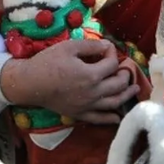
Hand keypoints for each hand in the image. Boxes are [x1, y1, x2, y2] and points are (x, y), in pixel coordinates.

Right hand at [0, 39, 138, 124]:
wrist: (30, 84)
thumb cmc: (48, 63)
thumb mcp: (69, 47)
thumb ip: (91, 46)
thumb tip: (108, 45)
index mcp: (91, 75)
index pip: (112, 64)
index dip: (113, 54)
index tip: (108, 49)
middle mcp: (93, 92)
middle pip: (118, 84)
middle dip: (125, 74)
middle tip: (125, 69)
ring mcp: (88, 105)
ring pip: (114, 102)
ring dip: (126, 95)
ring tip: (134, 89)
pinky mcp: (80, 114)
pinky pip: (100, 119)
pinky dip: (112, 118)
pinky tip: (119, 116)